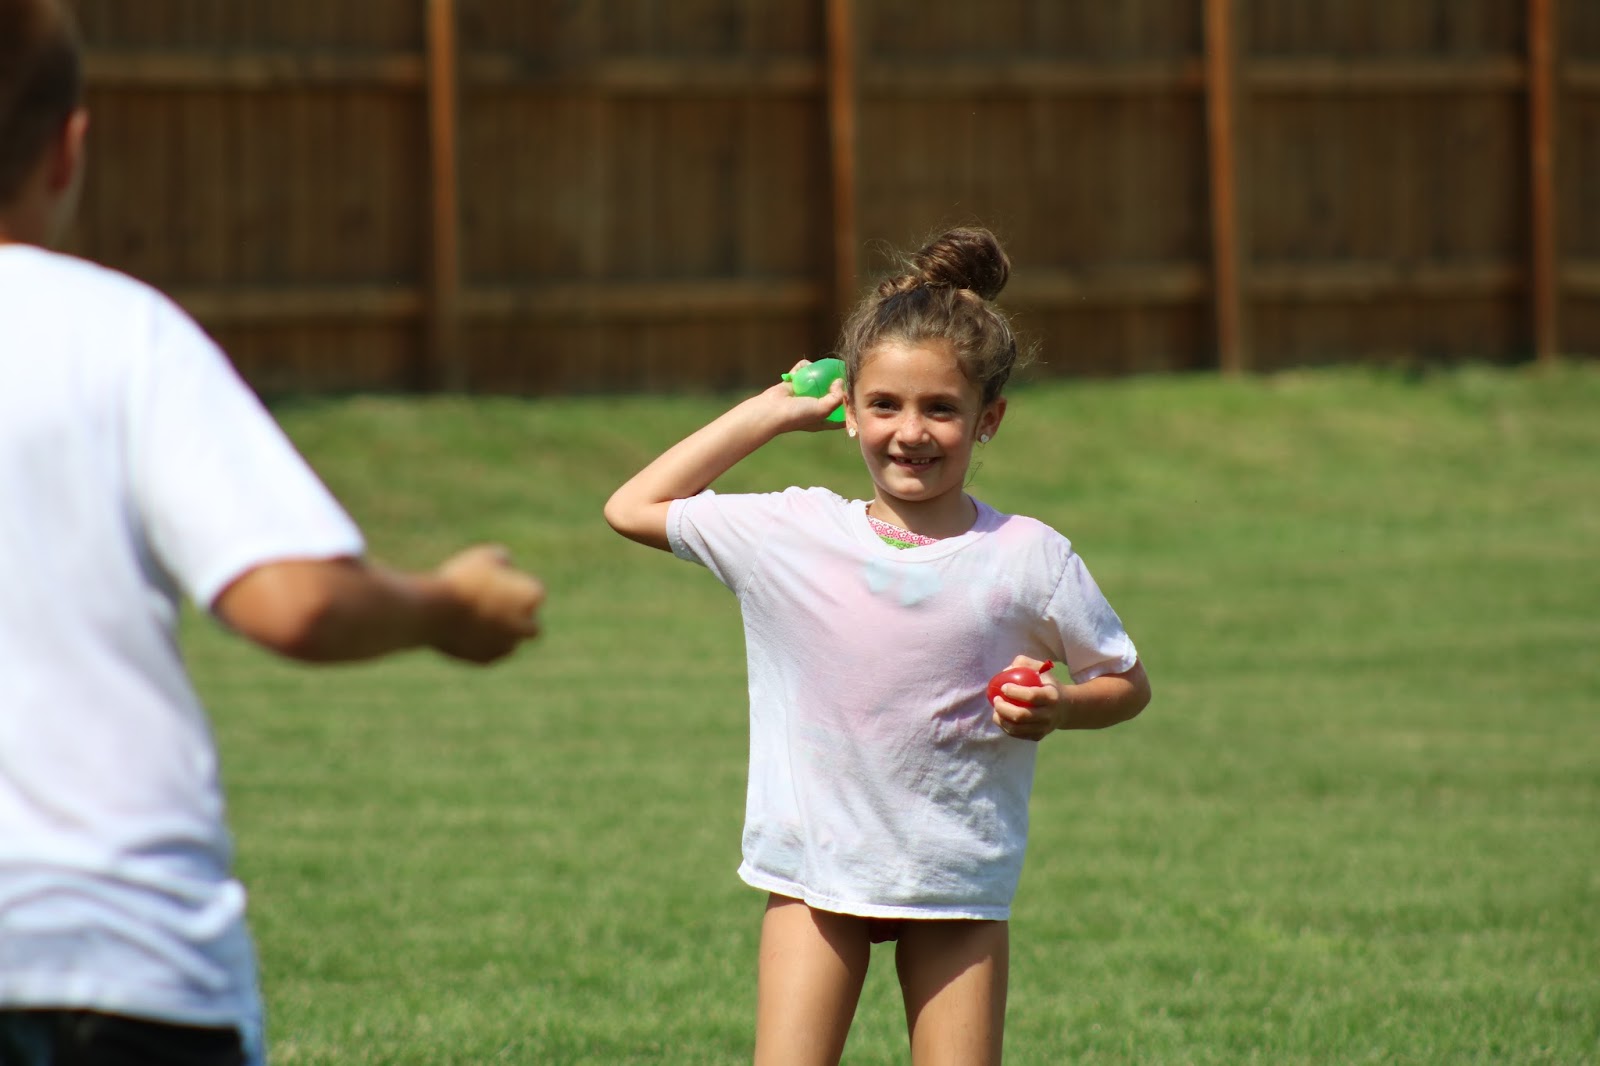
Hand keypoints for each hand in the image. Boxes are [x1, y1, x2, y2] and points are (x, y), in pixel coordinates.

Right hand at [432, 545, 544, 662]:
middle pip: (531, 626)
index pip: (534, 593)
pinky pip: (488, 652)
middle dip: (518, 620)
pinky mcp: (487, 659)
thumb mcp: (483, 557)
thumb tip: (506, 564)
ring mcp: (506, 645)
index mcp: (531, 597)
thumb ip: (501, 559)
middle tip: (496, 609)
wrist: (433, 613)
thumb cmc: (461, 580)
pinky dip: (481, 645)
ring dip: (499, 634)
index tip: (497, 584)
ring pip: (509, 642)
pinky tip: (464, 632)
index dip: (516, 587)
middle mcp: (526, 625)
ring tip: (474, 619)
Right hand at [770, 359, 846, 432]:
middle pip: (831, 395)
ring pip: (817, 381)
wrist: (772, 409)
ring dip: (820, 373)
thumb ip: (837, 397)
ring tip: (826, 366)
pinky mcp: (794, 383)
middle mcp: (814, 407)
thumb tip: (840, 381)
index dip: (849, 408)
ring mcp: (804, 394)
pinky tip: (806, 365)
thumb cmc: (799, 414)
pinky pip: (801, 371)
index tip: (856, 398)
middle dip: (837, 386)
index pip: (841, 416)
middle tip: (843, 374)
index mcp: (822, 419)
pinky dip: (803, 367)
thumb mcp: (823, 410)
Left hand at [990, 655, 1064, 740]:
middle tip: (995, 700)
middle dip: (1003, 708)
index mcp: (1051, 696)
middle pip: (1021, 716)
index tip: (1003, 687)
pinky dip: (1005, 727)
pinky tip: (1001, 717)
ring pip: (1016, 728)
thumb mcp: (1041, 669)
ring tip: (995, 710)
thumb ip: (1024, 663)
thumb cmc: (1047, 684)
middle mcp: (1049, 715)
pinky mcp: (1038, 736)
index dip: (1014, 692)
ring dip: (1000, 719)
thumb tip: (1005, 670)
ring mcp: (1044, 728)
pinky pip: (1017, 734)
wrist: (1064, 708)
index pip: (1031, 696)